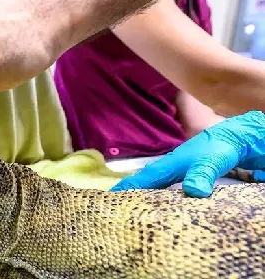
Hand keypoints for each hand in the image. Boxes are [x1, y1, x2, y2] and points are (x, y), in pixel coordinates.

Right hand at [110, 111, 264, 197]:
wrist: (234, 137)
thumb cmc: (219, 148)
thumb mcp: (210, 163)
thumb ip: (201, 175)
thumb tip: (193, 192)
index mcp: (168, 165)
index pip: (143, 179)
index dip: (127, 188)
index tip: (109, 197)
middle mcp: (168, 168)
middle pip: (145, 182)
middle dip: (130, 192)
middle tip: (117, 207)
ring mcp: (176, 170)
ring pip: (155, 184)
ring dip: (144, 193)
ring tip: (134, 206)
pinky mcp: (185, 174)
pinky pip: (166, 185)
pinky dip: (159, 193)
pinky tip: (160, 201)